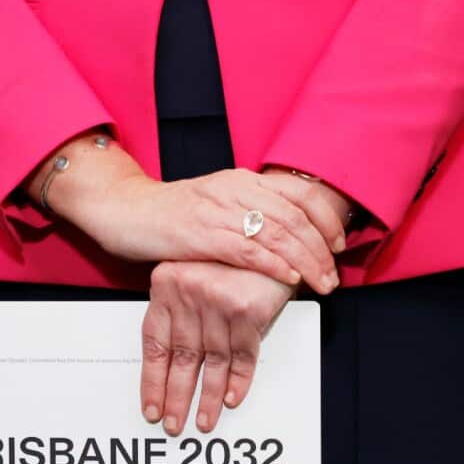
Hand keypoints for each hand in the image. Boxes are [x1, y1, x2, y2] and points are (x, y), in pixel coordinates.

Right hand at [59, 163, 344, 294]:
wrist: (125, 210)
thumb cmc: (170, 214)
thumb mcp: (217, 203)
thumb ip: (249, 212)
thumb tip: (286, 235)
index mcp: (243, 180)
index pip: (300, 194)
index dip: (325, 220)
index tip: (338, 245)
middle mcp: (236, 189)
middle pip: (296, 217)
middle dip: (321, 250)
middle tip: (333, 275)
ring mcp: (219, 211)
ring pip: (278, 235)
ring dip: (306, 262)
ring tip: (321, 283)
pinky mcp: (202, 235)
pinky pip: (248, 251)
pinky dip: (274, 265)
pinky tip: (290, 278)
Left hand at [140, 261, 293, 435]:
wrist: (269, 231)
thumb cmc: (231, 255)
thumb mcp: (194, 272)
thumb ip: (181, 307)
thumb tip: (172, 357)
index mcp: (166, 286)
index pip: (154, 344)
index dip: (153, 380)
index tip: (151, 406)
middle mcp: (187, 294)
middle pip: (181, 358)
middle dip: (176, 397)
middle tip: (172, 425)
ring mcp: (216, 301)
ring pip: (211, 362)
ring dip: (208, 397)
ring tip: (203, 421)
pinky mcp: (246, 309)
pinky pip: (242, 354)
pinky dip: (238, 380)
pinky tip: (232, 400)